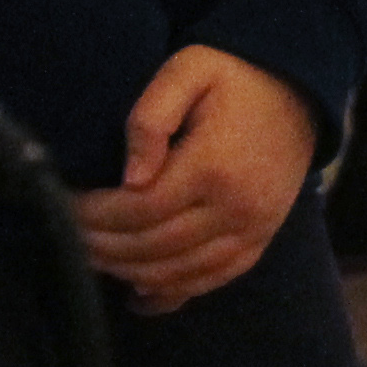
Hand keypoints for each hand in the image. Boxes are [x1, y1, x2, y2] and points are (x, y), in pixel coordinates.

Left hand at [76, 46, 316, 313]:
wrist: (299, 92)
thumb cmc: (234, 76)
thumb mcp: (188, 70)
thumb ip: (152, 117)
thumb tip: (129, 177)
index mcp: (212, 166)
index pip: (142, 209)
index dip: (99, 216)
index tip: (67, 208)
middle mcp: (236, 208)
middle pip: (157, 247)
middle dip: (107, 248)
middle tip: (68, 239)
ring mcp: (252, 230)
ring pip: (181, 272)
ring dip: (132, 273)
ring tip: (95, 259)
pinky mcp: (260, 241)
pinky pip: (213, 280)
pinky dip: (173, 294)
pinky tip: (140, 296)